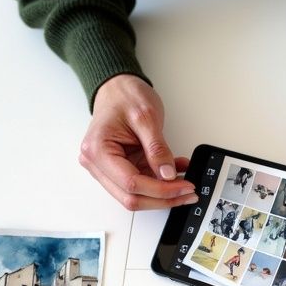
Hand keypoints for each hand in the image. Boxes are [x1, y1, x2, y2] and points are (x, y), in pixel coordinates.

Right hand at [79, 74, 195, 209]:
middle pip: (131, 197)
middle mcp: (97, 163)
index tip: (184, 186)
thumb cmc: (124, 96)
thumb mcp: (147, 117)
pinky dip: (161, 182)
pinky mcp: (120, 167)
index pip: (131, 183)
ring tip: (186, 182)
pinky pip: (142, 182)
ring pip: (136, 195)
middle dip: (162, 198)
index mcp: (97, 150)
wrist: (117, 87)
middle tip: (188, 193)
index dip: (160, 190)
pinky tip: (177, 171)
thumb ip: (157, 149)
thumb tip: (167, 175)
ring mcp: (107, 168)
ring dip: (163, 193)